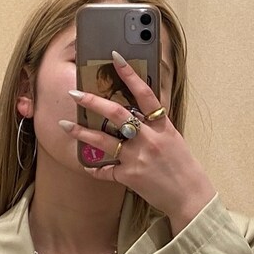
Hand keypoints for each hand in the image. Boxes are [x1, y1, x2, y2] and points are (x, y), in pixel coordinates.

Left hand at [59, 51, 216, 228]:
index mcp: (162, 126)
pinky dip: (95, 169)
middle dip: (93, 102)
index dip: (130, 74)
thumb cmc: (183, 166)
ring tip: (64, 125)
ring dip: (81, 132)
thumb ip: (155, 125)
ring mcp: (138, 158)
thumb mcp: (173, 139)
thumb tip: (135, 114)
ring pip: (104, 141)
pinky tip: (86, 166)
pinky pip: (106, 171)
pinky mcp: (130, 177)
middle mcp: (149, 139)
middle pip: (117, 114)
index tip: (115, 56)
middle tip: (75, 93)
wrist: (190, 196)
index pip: (145, 93)